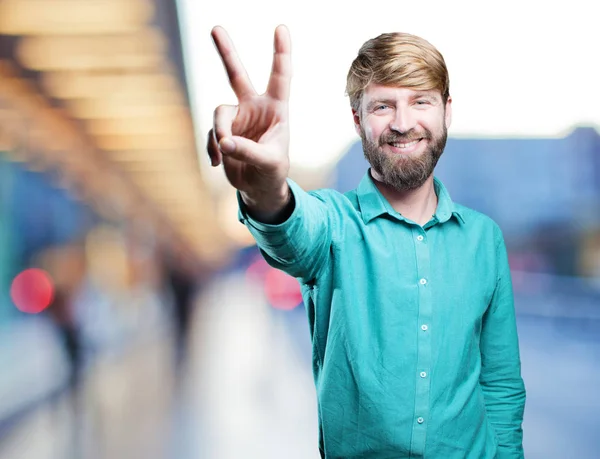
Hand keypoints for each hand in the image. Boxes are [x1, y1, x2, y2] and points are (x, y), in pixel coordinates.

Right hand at [207, 25, 291, 203]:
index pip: (280, 77)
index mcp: (276, 109)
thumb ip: (248, 151)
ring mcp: (237, 118)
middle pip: (237, 75)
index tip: (281, 28)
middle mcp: (254, 108)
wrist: (258, 187)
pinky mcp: (222, 132)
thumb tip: (223, 142)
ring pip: (219, 114)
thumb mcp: (269, 163)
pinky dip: (213, 149)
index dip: (281, 53)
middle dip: (226, 52)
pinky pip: (212, 134)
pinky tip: (218, 163)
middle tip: (215, 28)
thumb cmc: (273, 172)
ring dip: (220, 133)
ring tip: (225, 152)